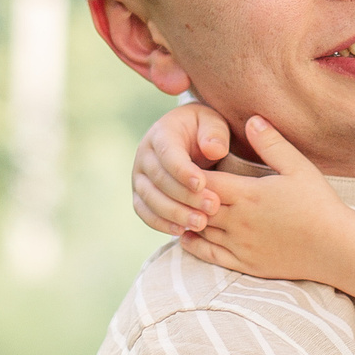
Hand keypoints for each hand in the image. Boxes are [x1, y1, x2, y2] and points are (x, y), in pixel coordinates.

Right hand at [131, 102, 230, 235]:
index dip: (183, 170)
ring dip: (175, 213)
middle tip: (212, 207)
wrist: (189, 142)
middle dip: (186, 196)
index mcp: (161, 134)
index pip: (168, 153)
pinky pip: (145, 213)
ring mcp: (139, 177)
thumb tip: (214, 150)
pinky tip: (182, 231)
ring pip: (151, 199)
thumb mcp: (212, 124)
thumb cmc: (204, 132)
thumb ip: (215, 134)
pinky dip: (161, 224)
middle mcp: (144, 156)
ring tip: (201, 223)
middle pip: (160, 179)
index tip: (202, 184)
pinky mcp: (140, 196)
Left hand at [180, 118, 354, 312]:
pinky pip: (209, 256)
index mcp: (248, 195)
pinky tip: (187, 234)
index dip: (189, 172)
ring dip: (185, 218)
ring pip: (199, 230)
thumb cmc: (319, 204)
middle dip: (182, 194)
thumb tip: (251, 118)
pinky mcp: (245, 264)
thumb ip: (271, 143)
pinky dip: (193, 244)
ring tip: (174, 206)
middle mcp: (238, 222)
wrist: (335, 248)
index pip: (205, 181)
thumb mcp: (298, 167)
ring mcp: (240, 245)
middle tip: (170, 182)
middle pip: (196, 205)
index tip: (180, 161)